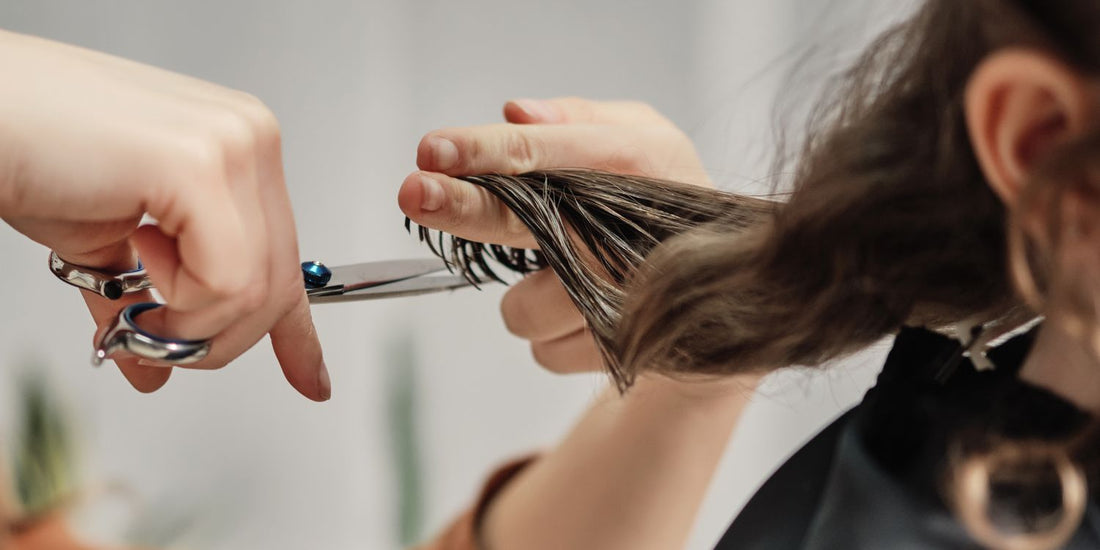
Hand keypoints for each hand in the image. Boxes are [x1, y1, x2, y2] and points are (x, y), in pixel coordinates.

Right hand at [0, 30, 328, 399]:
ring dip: (187, 322)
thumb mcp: (104, 248)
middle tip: (152, 336)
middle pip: (276, 284)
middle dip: (214, 335)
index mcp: (239, 150)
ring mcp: (233, 145)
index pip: (287, 256)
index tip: (311, 380)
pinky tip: (136, 258)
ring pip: (256, 290)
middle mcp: (249, 138)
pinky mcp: (201, 162)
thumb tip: (155, 371)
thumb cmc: (28, 158)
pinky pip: (226, 279)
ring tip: (133, 290)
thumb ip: (143, 304)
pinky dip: (180, 301)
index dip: (296, 331)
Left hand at [398, 97, 708, 372]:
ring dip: (527, 299)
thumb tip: (514, 112)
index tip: (432, 149)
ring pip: (523, 309)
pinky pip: (545, 352)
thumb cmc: (663, 200)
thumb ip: (576, 120)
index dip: (484, 150)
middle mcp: (631, 230)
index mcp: (637, 160)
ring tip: (567, 283)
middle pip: (526, 220)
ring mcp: (631, 299)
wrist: (728, 298)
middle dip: (464, 208)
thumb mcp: (638, 137)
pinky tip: (585, 316)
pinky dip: (552, 337)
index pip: (544, 150)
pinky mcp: (625, 352)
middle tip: (415, 193)